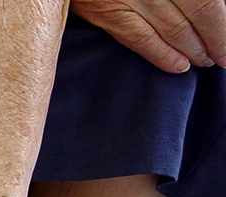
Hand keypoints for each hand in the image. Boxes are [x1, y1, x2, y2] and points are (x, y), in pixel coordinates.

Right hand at [71, 0, 225, 71]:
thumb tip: (215, 10)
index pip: (209, 1)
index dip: (223, 26)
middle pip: (198, 14)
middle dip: (214, 40)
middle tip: (223, 56)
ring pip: (173, 29)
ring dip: (193, 49)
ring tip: (205, 60)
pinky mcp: (107, 11)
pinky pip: (140, 38)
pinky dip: (162, 55)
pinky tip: (179, 65)